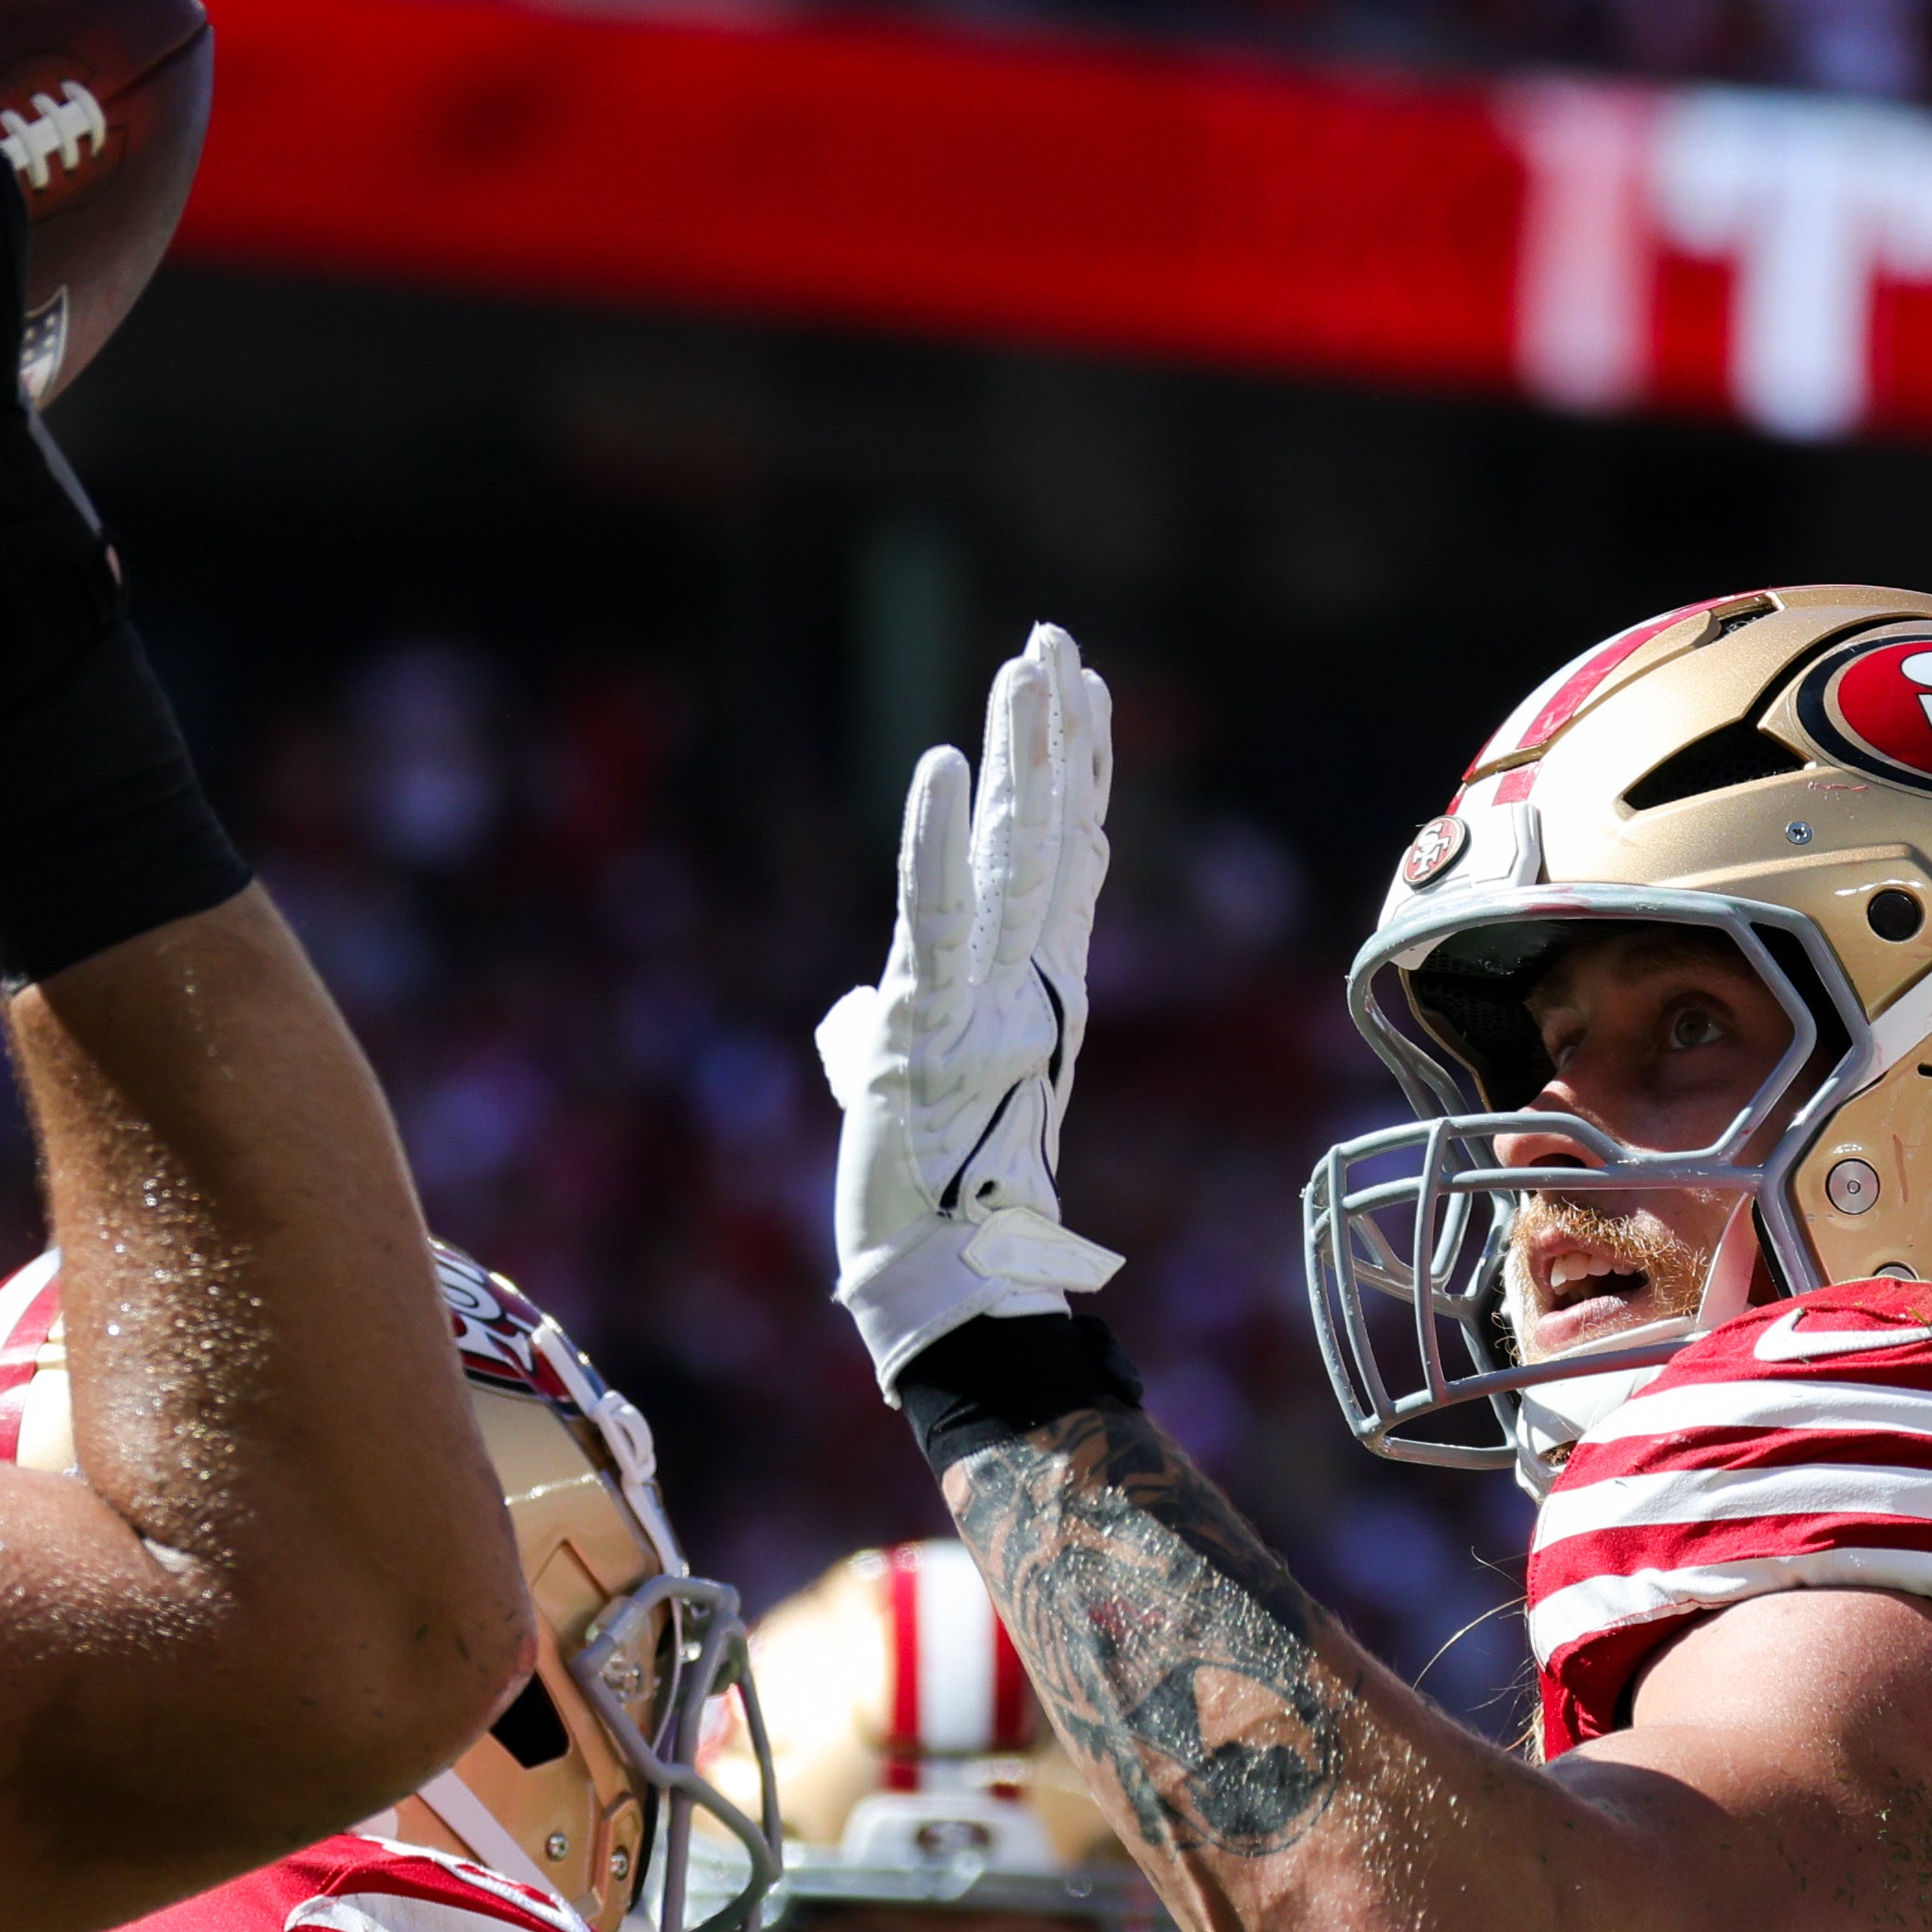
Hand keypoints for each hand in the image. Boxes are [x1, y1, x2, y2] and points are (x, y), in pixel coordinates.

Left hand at [818, 621, 1124, 1393]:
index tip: (1084, 694)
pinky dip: (941, 839)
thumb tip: (847, 1013)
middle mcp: (1029, 987)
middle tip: (1056, 643)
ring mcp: (987, 1004)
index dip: (1076, 773)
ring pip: (1013, 857)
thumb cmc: (927, 1199)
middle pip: (1049, 835)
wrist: (946, 1288)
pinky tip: (947, 762)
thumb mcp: (895, 1089)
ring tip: (1032, 665)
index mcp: (1034, 994)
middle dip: (1053, 735)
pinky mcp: (928, 1028)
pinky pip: (937, 916)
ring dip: (1023, 756)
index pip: (1063, 862)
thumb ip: (880, 1031)